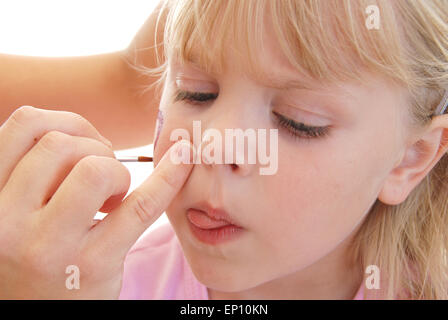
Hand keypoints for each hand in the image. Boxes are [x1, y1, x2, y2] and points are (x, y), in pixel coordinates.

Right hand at [0, 106, 192, 298]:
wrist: (37, 316)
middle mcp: (6, 222)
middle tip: (102, 177)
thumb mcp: (15, 212)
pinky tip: (184, 159)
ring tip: (113, 197)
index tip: (84, 144)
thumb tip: (80, 129)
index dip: (65, 122)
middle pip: (61, 143)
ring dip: (115, 170)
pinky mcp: (94, 264)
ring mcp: (50, 245)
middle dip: (93, 148)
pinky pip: (141, 205)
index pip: (25, 124)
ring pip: (95, 168)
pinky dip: (168, 176)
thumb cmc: (33, 256)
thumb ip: (31, 172)